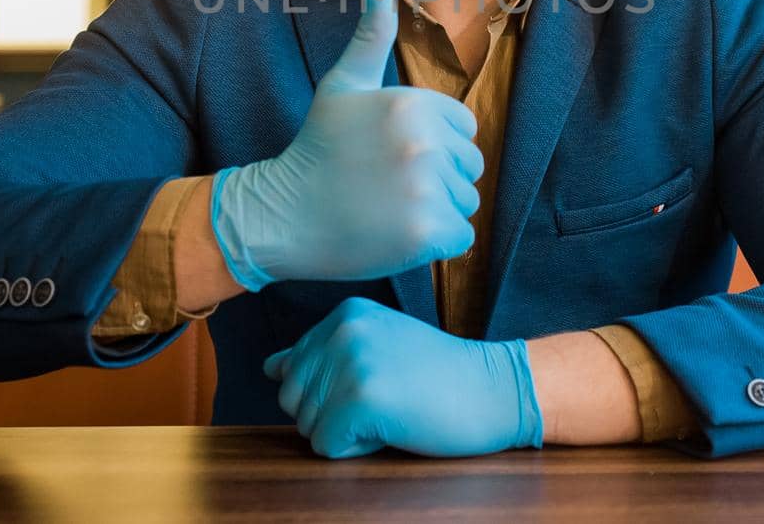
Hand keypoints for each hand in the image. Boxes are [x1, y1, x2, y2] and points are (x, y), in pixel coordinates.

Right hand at [210, 0, 484, 288]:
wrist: (284, 215)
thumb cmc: (318, 147)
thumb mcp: (343, 84)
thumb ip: (371, 36)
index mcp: (411, 104)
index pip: (464, 128)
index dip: (434, 143)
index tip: (392, 153)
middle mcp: (424, 143)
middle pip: (469, 165)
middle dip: (438, 176)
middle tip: (387, 182)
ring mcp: (426, 190)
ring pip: (466, 201)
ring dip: (437, 209)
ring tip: (389, 206)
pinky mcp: (426, 233)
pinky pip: (460, 237)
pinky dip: (436, 242)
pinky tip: (396, 232)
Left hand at [263, 297, 543, 458]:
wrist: (492, 389)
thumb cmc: (438, 374)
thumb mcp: (377, 347)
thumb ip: (322, 354)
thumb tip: (271, 367)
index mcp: (344, 313)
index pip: (292, 371)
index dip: (332, 392)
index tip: (379, 381)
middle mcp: (343, 330)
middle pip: (293, 399)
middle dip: (332, 414)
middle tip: (386, 400)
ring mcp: (351, 363)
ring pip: (307, 425)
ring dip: (346, 432)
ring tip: (392, 410)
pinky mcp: (360, 399)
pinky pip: (326, 446)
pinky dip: (356, 450)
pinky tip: (392, 428)